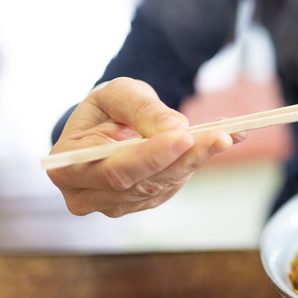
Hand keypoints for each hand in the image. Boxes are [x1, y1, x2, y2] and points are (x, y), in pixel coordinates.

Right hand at [47, 77, 244, 216]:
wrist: (109, 124)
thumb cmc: (105, 108)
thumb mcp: (116, 94)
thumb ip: (140, 107)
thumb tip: (174, 127)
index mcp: (68, 167)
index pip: (114, 170)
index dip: (150, 156)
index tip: (185, 136)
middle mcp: (88, 195)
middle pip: (143, 182)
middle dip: (185, 158)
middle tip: (221, 136)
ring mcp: (118, 203)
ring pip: (164, 184)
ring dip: (199, 159)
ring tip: (229, 133)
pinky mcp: (145, 201)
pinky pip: (176, 182)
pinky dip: (201, 160)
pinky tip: (226, 139)